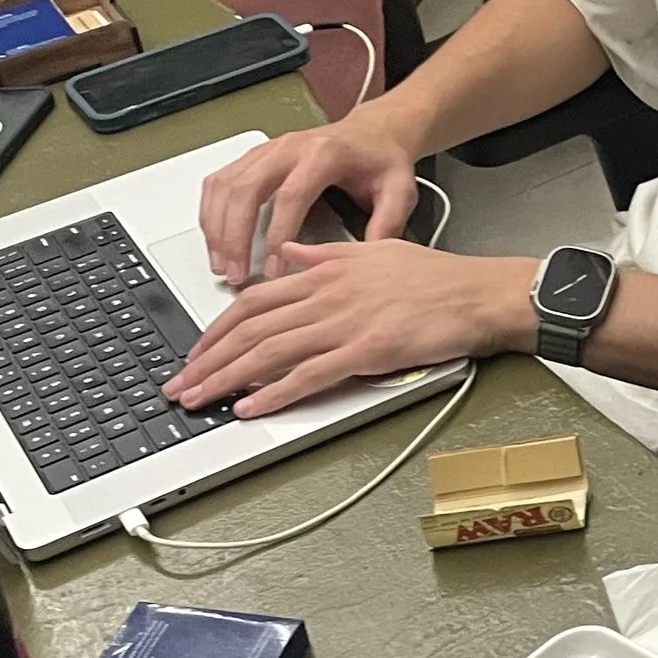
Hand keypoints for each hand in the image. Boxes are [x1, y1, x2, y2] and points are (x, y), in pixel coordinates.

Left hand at [166, 240, 532, 417]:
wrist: (478, 293)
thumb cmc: (436, 278)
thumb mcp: (374, 250)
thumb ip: (326, 254)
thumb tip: (289, 253)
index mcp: (324, 273)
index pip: (252, 300)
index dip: (215, 329)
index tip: (196, 351)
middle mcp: (326, 296)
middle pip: (249, 328)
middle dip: (206, 359)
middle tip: (180, 385)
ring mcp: (344, 324)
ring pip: (269, 352)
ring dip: (227, 379)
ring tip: (200, 400)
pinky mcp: (365, 352)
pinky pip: (308, 376)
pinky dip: (274, 393)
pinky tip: (250, 407)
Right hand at [197, 113, 425, 286]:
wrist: (372, 133)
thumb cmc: (381, 160)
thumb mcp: (399, 190)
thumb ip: (387, 224)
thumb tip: (365, 261)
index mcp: (325, 154)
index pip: (291, 196)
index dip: (278, 235)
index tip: (273, 269)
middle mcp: (290, 147)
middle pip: (246, 189)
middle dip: (235, 236)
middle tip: (235, 273)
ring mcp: (268, 149)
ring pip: (226, 184)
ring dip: (217, 227)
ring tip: (221, 264)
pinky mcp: (254, 157)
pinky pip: (220, 181)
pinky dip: (211, 212)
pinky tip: (215, 240)